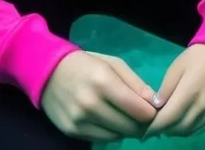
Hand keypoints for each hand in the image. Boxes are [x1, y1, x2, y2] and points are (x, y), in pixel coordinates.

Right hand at [41, 50, 156, 141]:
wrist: (49, 74)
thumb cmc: (88, 65)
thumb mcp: (114, 64)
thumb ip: (135, 83)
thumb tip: (154, 102)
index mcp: (104, 82)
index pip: (136, 108)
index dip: (151, 113)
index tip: (155, 110)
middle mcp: (90, 104)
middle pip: (128, 126)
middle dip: (142, 124)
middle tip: (146, 118)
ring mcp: (79, 120)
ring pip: (116, 136)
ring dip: (127, 130)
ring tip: (130, 119)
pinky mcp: (71, 132)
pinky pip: (101, 139)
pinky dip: (112, 134)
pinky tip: (114, 123)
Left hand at [145, 44, 204, 137]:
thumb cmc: (194, 58)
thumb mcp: (174, 69)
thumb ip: (164, 91)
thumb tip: (155, 108)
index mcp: (189, 93)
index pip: (167, 120)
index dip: (152, 128)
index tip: (142, 130)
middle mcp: (200, 107)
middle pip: (176, 129)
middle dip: (162, 130)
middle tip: (153, 124)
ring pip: (187, 132)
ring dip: (174, 131)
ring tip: (166, 123)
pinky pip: (198, 130)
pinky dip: (186, 130)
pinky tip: (180, 122)